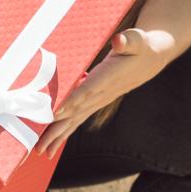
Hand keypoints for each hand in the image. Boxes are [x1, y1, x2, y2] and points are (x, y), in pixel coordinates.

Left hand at [34, 28, 167, 156]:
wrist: (150, 60)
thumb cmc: (140, 47)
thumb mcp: (137, 39)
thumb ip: (127, 41)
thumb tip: (119, 41)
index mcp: (109, 77)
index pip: (88, 91)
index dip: (72, 102)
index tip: (54, 114)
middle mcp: (103, 93)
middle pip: (77, 113)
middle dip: (57, 128)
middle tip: (39, 145)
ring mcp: (99, 100)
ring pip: (76, 120)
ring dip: (58, 136)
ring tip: (42, 152)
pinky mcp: (96, 102)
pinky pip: (78, 118)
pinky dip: (65, 131)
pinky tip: (53, 144)